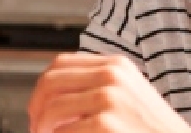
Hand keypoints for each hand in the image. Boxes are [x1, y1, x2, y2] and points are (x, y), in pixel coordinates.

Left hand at [26, 53, 190, 132]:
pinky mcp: (106, 124)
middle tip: (37, 127)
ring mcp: (109, 99)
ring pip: (52, 108)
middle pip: (50, 83)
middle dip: (35, 108)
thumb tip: (53, 99)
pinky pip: (64, 132)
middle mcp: (112, 76)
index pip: (60, 64)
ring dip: (42, 128)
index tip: (39, 107)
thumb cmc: (154, 129)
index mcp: (116, 65)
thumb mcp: (128, 95)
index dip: (42, 87)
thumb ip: (96, 88)